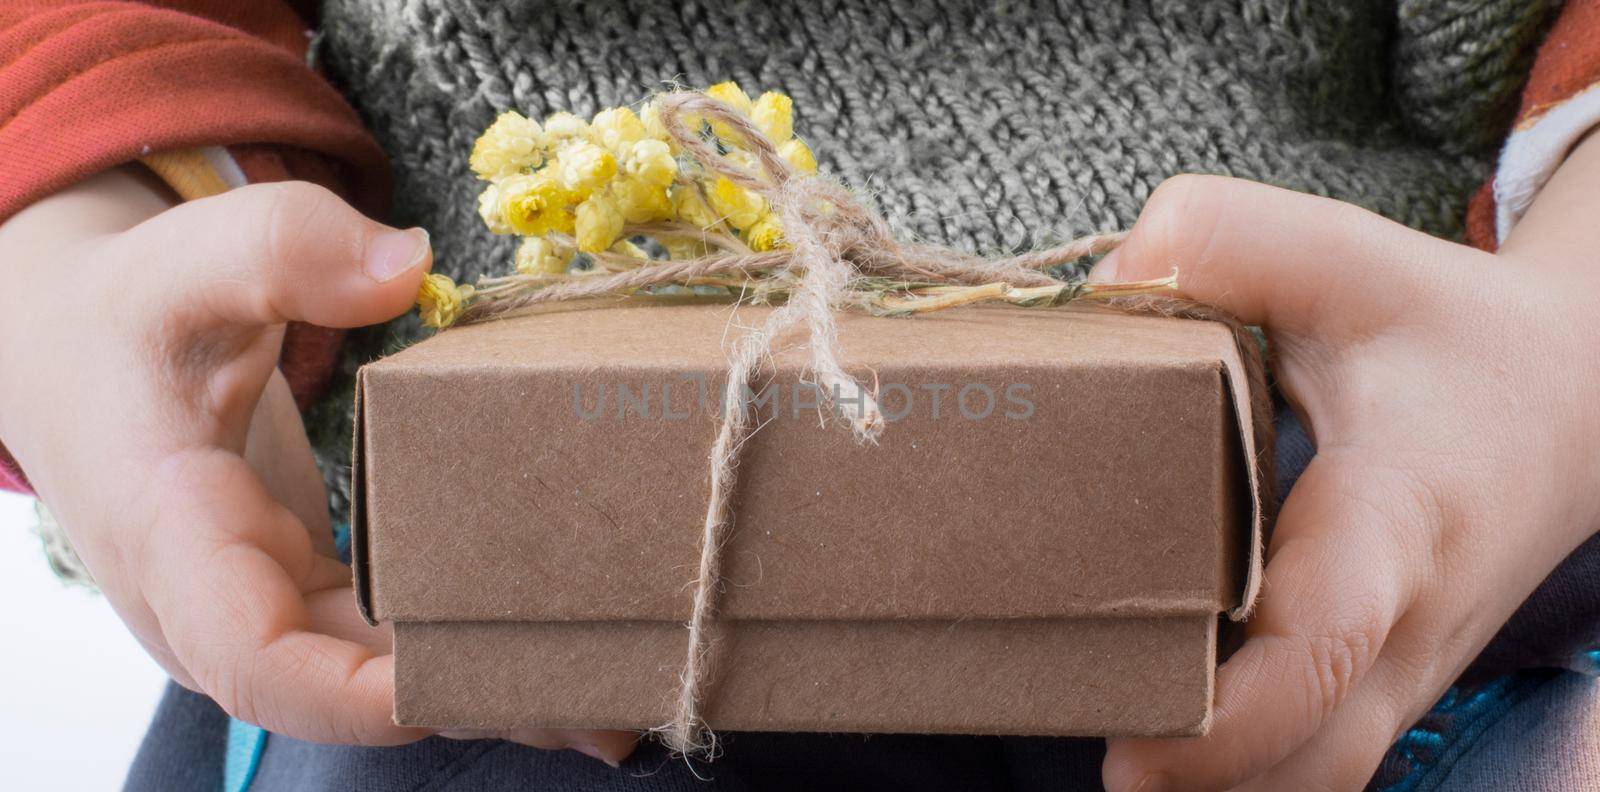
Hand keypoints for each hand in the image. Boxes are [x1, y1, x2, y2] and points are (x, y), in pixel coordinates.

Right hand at [0, 168, 634, 763]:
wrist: (85, 368)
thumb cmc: (136, 317)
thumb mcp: (188, 259)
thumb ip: (283, 247)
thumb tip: (407, 268)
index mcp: (174, 538)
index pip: (251, 656)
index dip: (347, 693)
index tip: (448, 685)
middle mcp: (219, 607)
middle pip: (342, 689)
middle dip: (467, 700)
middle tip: (598, 702)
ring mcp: (268, 611)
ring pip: (376, 679)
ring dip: (489, 693)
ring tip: (615, 707)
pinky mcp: (310, 596)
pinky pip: (389, 646)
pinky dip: (471, 654)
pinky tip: (567, 664)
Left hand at [1096, 136, 1599, 790]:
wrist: (1568, 406)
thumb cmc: (1445, 332)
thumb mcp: (1346, 256)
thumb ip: (1225, 238)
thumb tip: (1115, 276)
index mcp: (1396, 514)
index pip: (1332, 636)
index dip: (1240, 710)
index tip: (1138, 748)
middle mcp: (1409, 621)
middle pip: (1314, 759)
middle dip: (1201, 778)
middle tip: (1088, 733)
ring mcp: (1405, 670)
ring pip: (1315, 781)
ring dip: (1217, 783)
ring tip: (1110, 721)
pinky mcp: (1385, 685)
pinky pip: (1315, 763)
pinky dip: (1243, 769)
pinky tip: (1163, 716)